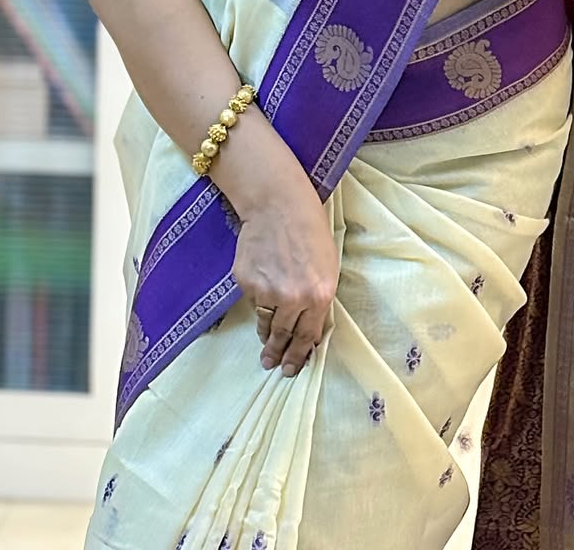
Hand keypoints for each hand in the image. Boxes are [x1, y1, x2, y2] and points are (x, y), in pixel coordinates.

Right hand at [232, 172, 339, 377]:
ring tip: (266, 344)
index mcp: (319, 295)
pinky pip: (252, 302)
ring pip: (265, 323)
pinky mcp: (246, 283)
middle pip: (284, 336)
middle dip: (279, 354)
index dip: (299, 356)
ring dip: (266, 335)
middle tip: (274, 366)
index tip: (292, 368)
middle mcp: (293, 299)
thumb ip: (319, 299)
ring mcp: (267, 292)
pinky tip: (261, 293)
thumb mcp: (327, 266)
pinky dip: (256, 302)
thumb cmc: (310, 230)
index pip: (308, 337)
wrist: (278, 205)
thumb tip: (308, 328)